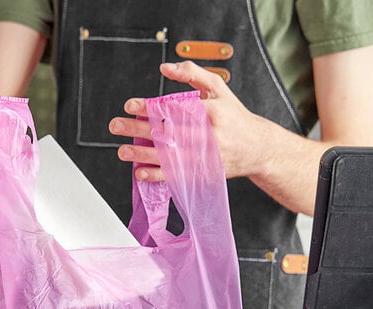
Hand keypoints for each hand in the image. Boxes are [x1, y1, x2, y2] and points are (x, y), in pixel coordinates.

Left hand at [108, 61, 265, 181]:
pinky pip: (176, 176)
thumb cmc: (234, 117)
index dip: (151, 108)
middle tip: (116, 125)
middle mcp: (208, 136)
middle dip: (139, 129)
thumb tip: (165, 68)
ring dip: (142, 155)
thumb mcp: (219, 89)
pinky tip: (140, 173)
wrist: (256, 148)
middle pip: (168, 132)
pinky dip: (157, 175)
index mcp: (212, 112)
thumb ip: (193, 74)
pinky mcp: (202, 174)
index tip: (131, 106)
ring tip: (122, 151)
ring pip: (169, 156)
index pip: (176, 109)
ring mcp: (205, 158)